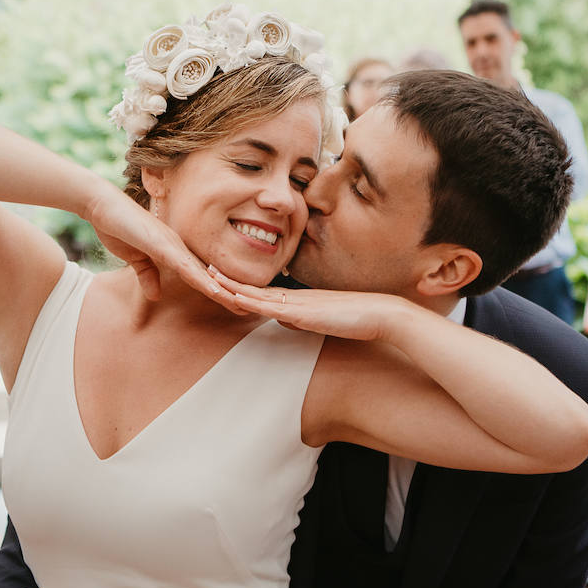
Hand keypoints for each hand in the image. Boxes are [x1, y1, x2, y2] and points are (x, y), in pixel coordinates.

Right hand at [83, 192, 242, 313]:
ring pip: (204, 272)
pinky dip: (201, 279)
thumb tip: (156, 295)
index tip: (236, 305)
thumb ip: (148, 275)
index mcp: (176, 252)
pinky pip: (185, 265)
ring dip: (223, 290)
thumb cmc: (119, 228)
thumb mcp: (135, 260)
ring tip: (242, 304)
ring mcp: (173, 245)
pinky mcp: (161, 244)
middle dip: (230, 292)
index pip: (203, 276)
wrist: (101, 205)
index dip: (220, 291)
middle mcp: (181, 248)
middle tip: (251, 308)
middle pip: (211, 275)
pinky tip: (215, 290)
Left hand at [211, 269, 406, 342]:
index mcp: (300, 299)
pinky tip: (233, 295)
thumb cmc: (361, 318)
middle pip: (255, 288)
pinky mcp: (303, 312)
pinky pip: (269, 306)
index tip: (222, 277)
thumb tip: (289, 320)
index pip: (265, 293)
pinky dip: (249, 299)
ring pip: (257, 294)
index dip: (242, 285)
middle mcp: (295, 297)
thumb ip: (307, 318)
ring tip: (209, 274)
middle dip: (230, 279)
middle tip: (206, 267)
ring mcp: (298, 303)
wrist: (382, 314)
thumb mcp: (327, 319)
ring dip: (232, 285)